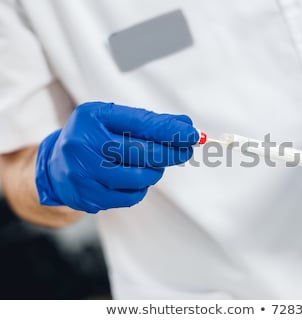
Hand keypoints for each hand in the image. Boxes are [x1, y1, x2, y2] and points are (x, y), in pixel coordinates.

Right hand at [35, 102, 198, 212]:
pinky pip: (130, 196)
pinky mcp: (87, 196)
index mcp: (92, 117)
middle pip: (140, 152)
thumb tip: (185, 125)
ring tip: (153, 166)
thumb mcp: (114, 121)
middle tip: (185, 152)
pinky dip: (140, 188)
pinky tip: (135, 180)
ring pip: (138, 177)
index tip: (192, 134)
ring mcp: (82, 172)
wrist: (55, 166)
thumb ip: (149, 122)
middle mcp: (83, 143)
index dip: (170, 130)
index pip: (140, 124)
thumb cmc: (93, 138)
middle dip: (170, 153)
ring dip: (155, 172)